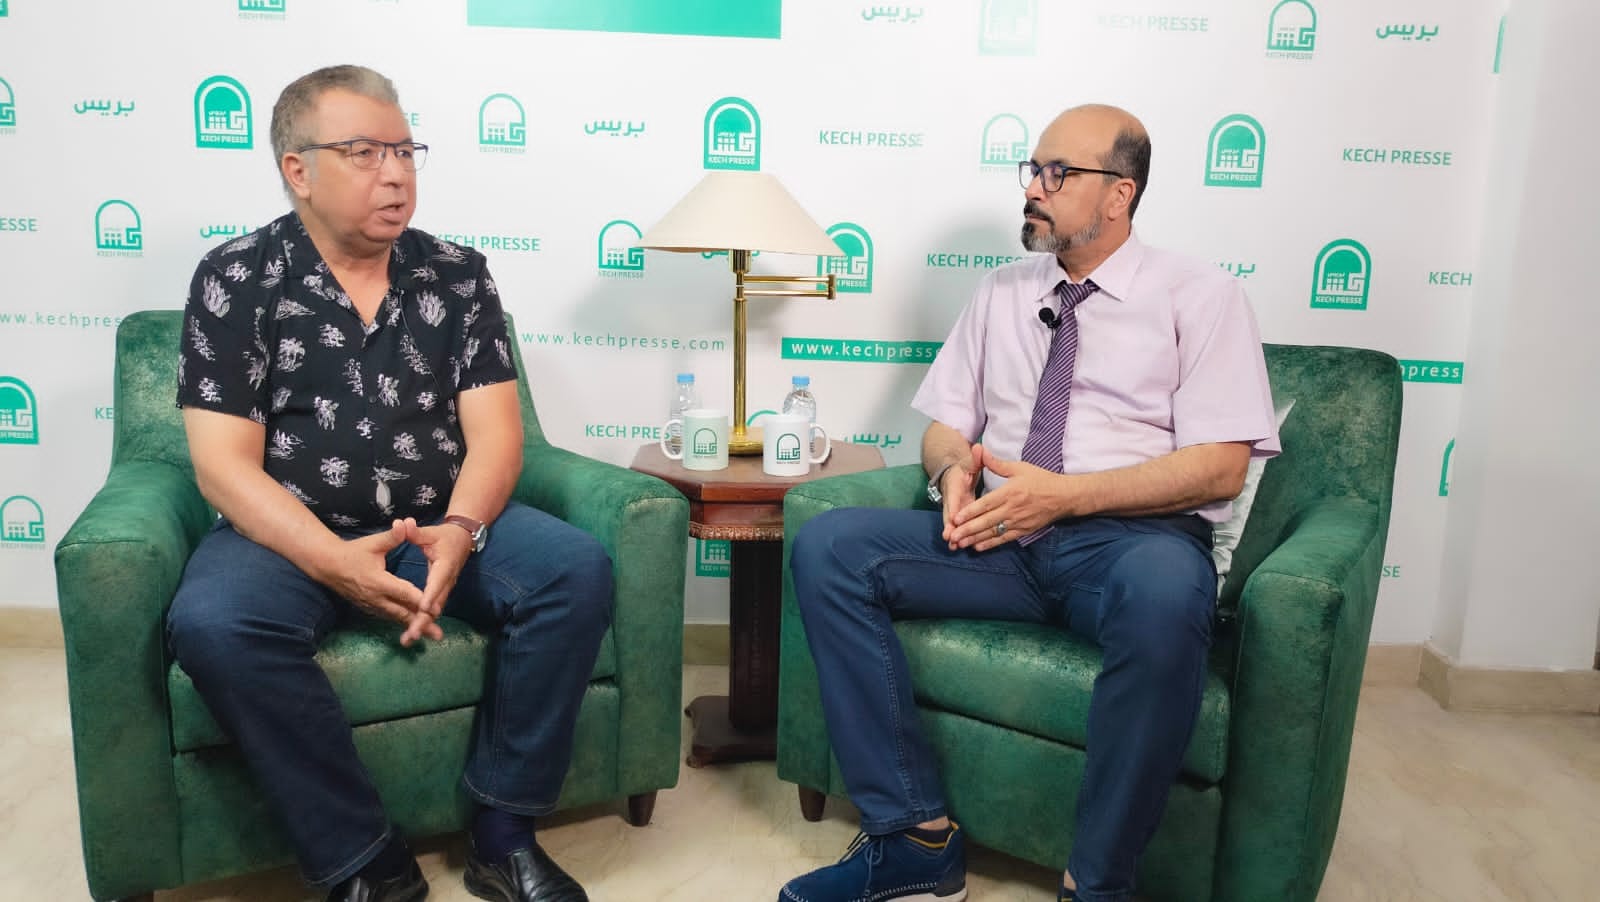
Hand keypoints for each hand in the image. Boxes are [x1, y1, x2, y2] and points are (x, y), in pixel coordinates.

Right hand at [323, 520, 442, 643]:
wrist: (328, 566)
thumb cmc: (353, 552)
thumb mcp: (373, 543)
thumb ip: (392, 537)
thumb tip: (405, 524)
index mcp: (379, 581)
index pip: (404, 593)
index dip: (420, 601)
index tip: (436, 609)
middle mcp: (376, 598)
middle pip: (402, 613)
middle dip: (421, 623)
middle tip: (439, 635)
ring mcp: (371, 605)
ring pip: (396, 618)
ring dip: (413, 627)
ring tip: (432, 636)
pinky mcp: (369, 608)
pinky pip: (389, 617)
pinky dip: (402, 623)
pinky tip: (414, 629)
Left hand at [397, 518, 473, 645]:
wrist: (463, 540)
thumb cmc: (445, 536)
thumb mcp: (430, 532)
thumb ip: (416, 532)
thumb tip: (404, 523)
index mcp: (445, 566)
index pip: (437, 583)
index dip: (431, 595)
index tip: (423, 608)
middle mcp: (447, 582)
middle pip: (436, 604)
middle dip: (424, 620)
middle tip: (411, 634)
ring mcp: (445, 589)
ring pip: (435, 611)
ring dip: (423, 625)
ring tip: (408, 639)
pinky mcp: (441, 594)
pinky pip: (433, 610)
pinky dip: (423, 622)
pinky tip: (412, 633)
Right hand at [939, 443, 988, 548]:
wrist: (954, 472)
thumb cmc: (964, 468)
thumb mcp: (970, 461)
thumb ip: (975, 457)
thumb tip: (978, 447)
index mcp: (955, 486)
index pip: (953, 498)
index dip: (952, 508)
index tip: (953, 518)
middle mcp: (952, 499)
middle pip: (949, 515)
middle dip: (949, 527)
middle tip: (950, 539)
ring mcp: (954, 509)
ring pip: (952, 524)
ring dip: (954, 535)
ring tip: (954, 547)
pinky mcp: (959, 515)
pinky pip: (959, 527)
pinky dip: (959, 536)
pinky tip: (962, 546)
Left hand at [949, 454, 1069, 550]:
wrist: (1064, 497)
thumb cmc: (1042, 480)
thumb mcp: (1020, 468)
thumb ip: (997, 464)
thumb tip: (981, 451)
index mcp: (1010, 492)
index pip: (986, 504)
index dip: (970, 512)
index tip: (956, 518)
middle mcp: (1013, 509)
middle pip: (986, 521)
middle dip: (968, 530)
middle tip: (952, 536)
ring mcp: (1018, 522)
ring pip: (993, 532)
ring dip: (975, 538)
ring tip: (960, 543)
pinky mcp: (1024, 531)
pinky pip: (1004, 539)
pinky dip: (990, 544)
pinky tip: (977, 547)